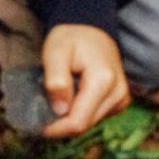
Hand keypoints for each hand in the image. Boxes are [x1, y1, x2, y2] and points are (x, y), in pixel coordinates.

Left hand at [40, 24, 129, 138]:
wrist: (91, 29)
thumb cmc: (71, 38)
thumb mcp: (55, 52)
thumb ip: (56, 80)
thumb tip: (60, 110)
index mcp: (103, 81)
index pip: (78, 121)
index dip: (55, 129)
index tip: (36, 126)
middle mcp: (118, 93)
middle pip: (84, 125)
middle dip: (60, 124)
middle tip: (40, 112)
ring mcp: (121, 99)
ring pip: (89, 123)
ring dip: (69, 118)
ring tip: (55, 101)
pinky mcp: (119, 102)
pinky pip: (95, 117)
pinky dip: (80, 113)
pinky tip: (71, 98)